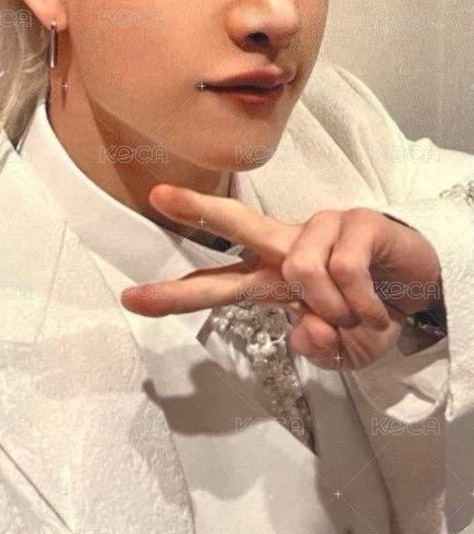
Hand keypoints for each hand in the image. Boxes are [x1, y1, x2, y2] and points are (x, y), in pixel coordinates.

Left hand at [120, 184, 442, 369]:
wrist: (417, 290)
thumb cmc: (365, 314)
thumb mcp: (339, 350)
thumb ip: (315, 347)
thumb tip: (304, 327)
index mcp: (270, 278)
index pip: (216, 283)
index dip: (175, 293)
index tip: (129, 297)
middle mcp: (287, 247)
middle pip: (237, 222)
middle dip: (196, 208)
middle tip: (158, 194)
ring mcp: (322, 228)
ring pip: (303, 268)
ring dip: (333, 308)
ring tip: (355, 316)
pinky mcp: (358, 221)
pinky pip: (345, 266)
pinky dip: (360, 301)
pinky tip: (375, 306)